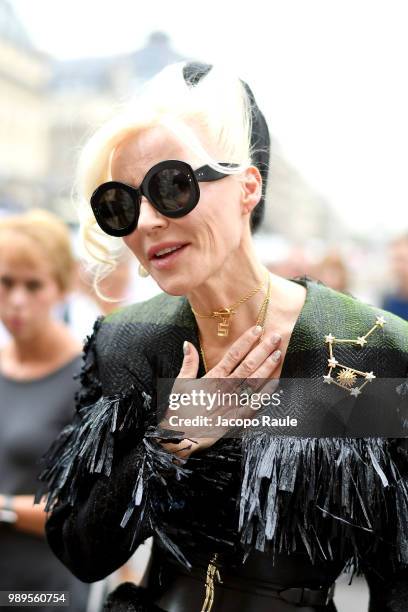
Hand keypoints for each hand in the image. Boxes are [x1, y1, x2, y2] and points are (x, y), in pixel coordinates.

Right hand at [158, 325, 281, 456]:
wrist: (180, 437)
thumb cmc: (179, 410)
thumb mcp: (180, 384)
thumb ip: (188, 363)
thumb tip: (187, 343)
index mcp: (212, 377)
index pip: (233, 355)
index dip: (246, 341)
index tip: (258, 329)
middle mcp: (224, 387)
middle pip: (248, 365)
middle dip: (262, 350)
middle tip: (275, 337)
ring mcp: (232, 402)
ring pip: (253, 381)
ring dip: (267, 367)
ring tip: (278, 354)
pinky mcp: (236, 418)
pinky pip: (255, 405)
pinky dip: (266, 394)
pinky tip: (276, 383)